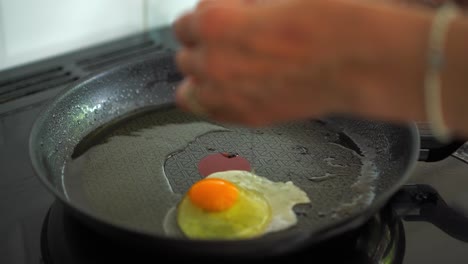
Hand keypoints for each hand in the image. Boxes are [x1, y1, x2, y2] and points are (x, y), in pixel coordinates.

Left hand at [173, 0, 359, 126]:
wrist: (360, 59)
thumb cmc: (329, 19)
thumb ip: (237, 6)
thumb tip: (231, 13)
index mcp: (215, 23)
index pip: (185, 22)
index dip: (206, 18)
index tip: (221, 18)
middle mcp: (213, 63)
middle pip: (185, 55)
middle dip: (204, 46)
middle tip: (232, 42)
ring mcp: (227, 96)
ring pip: (190, 87)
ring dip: (204, 75)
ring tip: (229, 67)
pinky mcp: (245, 117)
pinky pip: (207, 111)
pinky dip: (211, 100)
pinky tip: (229, 89)